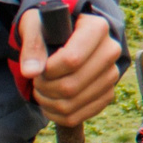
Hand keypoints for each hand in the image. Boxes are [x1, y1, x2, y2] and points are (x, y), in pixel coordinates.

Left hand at [15, 8, 119, 127]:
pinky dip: (57, 115)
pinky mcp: (107, 94)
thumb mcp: (35, 26)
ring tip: (41, 89)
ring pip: (73, 103)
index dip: (48, 70)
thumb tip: (31, 71)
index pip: (72, 60)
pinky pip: (78, 116)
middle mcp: (110, 51)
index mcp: (97, 28)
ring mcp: (111, 74)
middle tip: (36, 79)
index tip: (38, 66)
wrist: (63, 36)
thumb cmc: (48, 27)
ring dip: (48, 102)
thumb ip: (32, 46)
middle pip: (72, 85)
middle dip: (45, 87)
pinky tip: (49, 102)